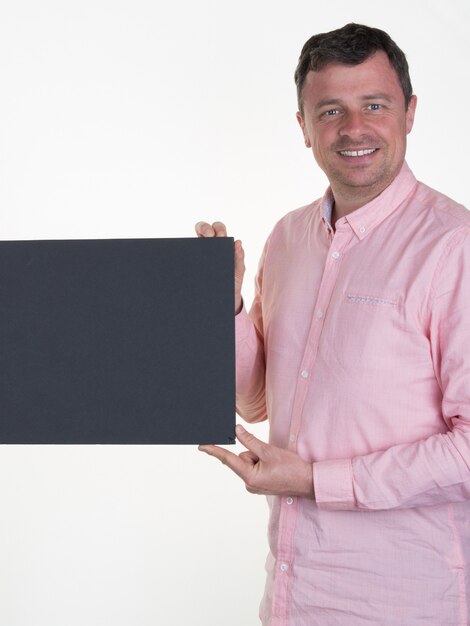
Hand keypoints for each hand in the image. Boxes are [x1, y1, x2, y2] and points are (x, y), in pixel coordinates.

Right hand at [195, 221, 244, 314]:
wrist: (225, 299)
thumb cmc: (232, 282)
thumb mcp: (238, 270)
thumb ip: (239, 258)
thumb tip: (238, 242)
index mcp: (221, 245)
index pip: (216, 228)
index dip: (215, 227)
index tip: (219, 235)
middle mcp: (208, 247)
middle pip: (203, 228)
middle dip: (205, 228)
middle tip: (210, 237)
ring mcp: (199, 255)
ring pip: (192, 240)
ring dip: (197, 239)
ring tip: (203, 247)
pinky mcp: (191, 265)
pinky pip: (187, 256)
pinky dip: (188, 254)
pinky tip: (192, 258)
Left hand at [199, 424, 314, 498]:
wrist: (308, 483)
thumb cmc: (291, 468)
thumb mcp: (269, 451)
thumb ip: (250, 441)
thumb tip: (237, 431)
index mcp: (249, 477)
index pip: (228, 459)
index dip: (214, 451)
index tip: (202, 446)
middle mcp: (249, 484)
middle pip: (242, 458)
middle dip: (254, 453)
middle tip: (271, 458)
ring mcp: (254, 486)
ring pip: (249, 462)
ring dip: (260, 459)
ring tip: (275, 464)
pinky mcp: (260, 485)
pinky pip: (255, 468)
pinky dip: (263, 464)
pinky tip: (275, 468)